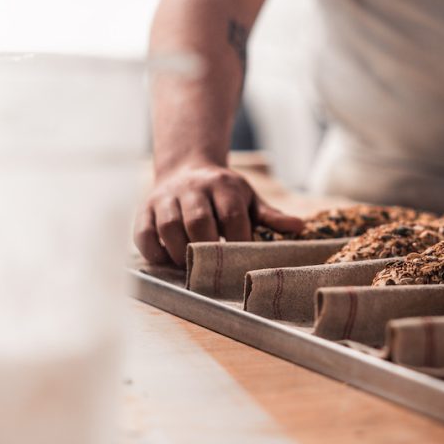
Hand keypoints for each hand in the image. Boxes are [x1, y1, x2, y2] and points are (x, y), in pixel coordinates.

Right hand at [134, 163, 304, 265]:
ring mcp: (165, 198)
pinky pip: (144, 234)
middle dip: (208, 250)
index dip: (238, 242)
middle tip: (216, 272)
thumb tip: (298, 227)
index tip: (243, 264)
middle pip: (199, 222)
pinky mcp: (144, 209)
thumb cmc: (223, 193)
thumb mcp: (249, 199)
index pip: (231, 216)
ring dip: (181, 254)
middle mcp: (192, 188)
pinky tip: (168, 262)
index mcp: (222, 185)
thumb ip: (270, 216)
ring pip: (170, 228)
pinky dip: (155, 253)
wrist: (186, 170)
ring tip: (192, 269)